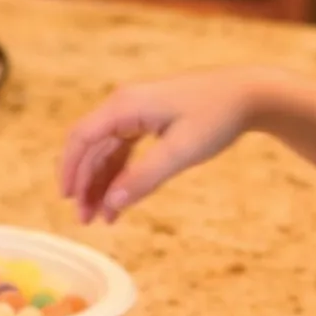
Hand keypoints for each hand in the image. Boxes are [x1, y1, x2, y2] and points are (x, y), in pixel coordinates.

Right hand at [60, 67, 287, 223]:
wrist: (248, 94)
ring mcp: (136, 111)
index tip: (67, 200)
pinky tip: (119, 201)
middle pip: (91, 147)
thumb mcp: (180, 152)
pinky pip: (124, 150)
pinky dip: (120, 175)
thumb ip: (144, 178)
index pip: (82, 138)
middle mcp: (125, 104)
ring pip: (106, 152)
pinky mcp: (150, 119)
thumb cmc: (216, 117)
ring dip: (101, 184)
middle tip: (85, 221)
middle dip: (85, 185)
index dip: (70, 170)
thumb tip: (112, 203)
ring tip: (101, 219)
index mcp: (125, 105)